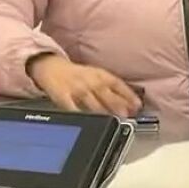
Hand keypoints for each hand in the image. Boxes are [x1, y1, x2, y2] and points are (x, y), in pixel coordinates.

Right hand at [27, 54, 141, 117]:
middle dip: (117, 103)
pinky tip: (88, 121)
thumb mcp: (96, 76)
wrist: (50, 67)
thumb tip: (131, 105)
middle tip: (126, 114)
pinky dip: (80, 114)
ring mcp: (76, 89)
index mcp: (100, 75)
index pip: (117, 84)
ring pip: (91, 102)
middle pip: (105, 93)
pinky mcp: (63, 97)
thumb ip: (113, 89)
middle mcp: (89, 81)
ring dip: (103, 111)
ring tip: (112, 120)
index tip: (137, 105)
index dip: (128, 95)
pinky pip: (72, 107)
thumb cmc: (78, 75)